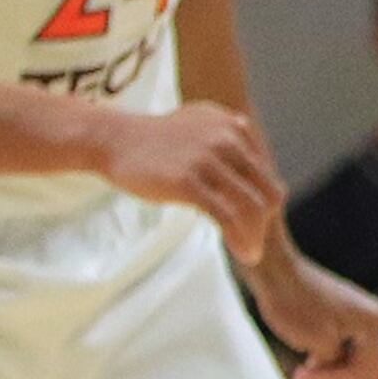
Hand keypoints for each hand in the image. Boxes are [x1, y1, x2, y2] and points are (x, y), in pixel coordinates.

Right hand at [95, 104, 280, 259]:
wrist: (111, 138)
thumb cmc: (153, 140)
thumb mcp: (196, 124)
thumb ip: (225, 131)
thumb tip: (246, 129)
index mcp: (233, 127)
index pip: (265, 175)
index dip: (264, 204)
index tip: (254, 224)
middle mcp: (227, 139)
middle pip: (266, 192)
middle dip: (264, 223)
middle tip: (255, 242)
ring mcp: (207, 160)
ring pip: (251, 207)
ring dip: (255, 236)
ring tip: (251, 254)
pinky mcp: (187, 181)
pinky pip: (227, 216)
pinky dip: (240, 238)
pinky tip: (242, 253)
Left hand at [249, 254, 377, 378]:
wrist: (274, 269)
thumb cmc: (292, 302)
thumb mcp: (317, 344)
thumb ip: (335, 365)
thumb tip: (336, 375)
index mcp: (374, 325)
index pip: (364, 374)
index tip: (297, 378)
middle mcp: (376, 321)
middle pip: (365, 371)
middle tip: (298, 378)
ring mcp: (362, 319)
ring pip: (354, 363)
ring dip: (329, 373)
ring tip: (300, 371)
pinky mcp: (346, 317)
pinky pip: (345, 351)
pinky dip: (327, 361)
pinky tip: (306, 360)